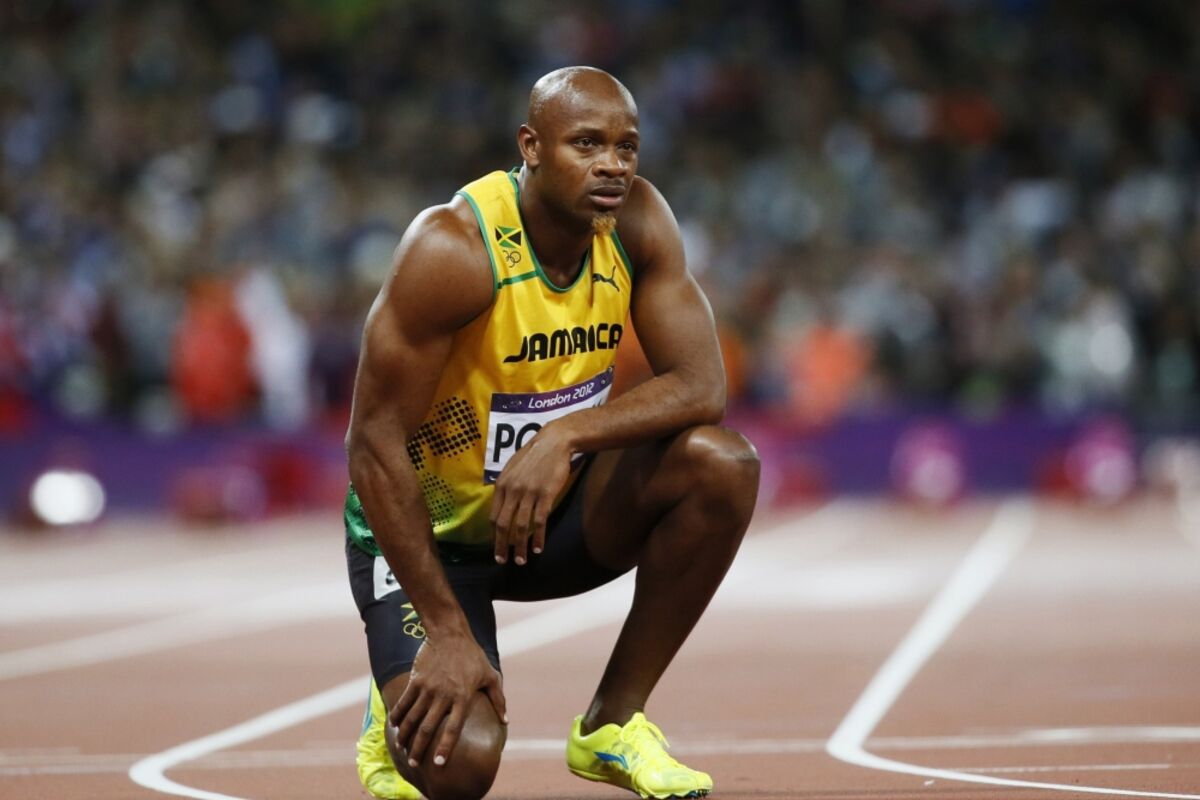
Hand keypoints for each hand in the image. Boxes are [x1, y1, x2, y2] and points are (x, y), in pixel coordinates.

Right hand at [389, 635, 506, 766]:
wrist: (449, 633)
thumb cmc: (473, 655)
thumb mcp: (490, 675)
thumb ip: (498, 699)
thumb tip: (506, 722)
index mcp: (463, 696)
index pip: (453, 728)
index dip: (446, 746)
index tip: (439, 763)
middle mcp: (444, 695)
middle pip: (428, 728)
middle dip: (419, 748)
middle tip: (413, 764)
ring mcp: (428, 687)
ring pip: (413, 717)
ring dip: (405, 735)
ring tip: (402, 748)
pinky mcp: (416, 679)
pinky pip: (404, 701)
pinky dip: (397, 715)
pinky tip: (393, 726)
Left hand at [490, 424, 572, 564]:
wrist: (555, 442)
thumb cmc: (534, 454)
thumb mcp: (512, 467)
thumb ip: (506, 486)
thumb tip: (501, 504)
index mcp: (502, 485)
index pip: (494, 516)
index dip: (494, 535)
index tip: (497, 547)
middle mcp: (512, 491)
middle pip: (504, 525)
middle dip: (502, 546)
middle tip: (502, 561)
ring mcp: (529, 493)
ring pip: (520, 527)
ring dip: (519, 547)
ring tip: (521, 561)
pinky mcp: (546, 495)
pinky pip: (539, 522)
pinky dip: (538, 538)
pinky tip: (539, 549)